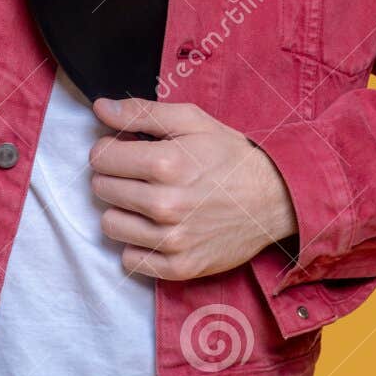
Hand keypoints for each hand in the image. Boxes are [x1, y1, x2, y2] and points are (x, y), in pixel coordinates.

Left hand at [88, 97, 296, 280]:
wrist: (275, 199)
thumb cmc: (230, 157)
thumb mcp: (192, 121)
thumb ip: (142, 112)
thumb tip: (100, 109)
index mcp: (165, 163)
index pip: (100, 157)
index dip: (110, 149)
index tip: (126, 150)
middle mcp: (165, 204)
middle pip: (101, 189)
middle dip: (115, 176)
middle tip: (140, 174)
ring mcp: (172, 240)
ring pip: (110, 224)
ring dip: (123, 210)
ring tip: (147, 201)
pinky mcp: (180, 267)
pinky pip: (130, 260)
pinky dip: (138, 244)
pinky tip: (156, 228)